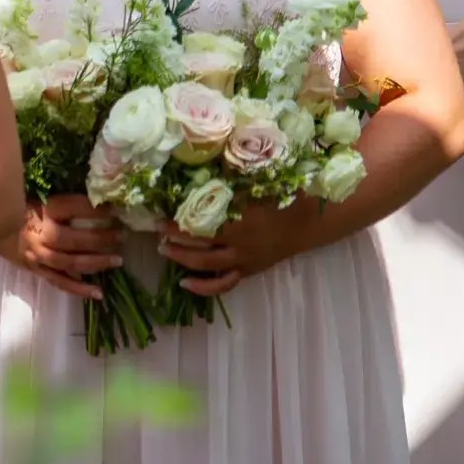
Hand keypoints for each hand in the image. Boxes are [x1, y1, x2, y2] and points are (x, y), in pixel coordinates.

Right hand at [0, 194, 125, 299]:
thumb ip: (64, 196)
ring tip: (118, 260)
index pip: (73, 207)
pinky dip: (79, 289)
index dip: (95, 209)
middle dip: (101, 238)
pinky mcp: (36, 270)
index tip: (116, 209)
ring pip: (69, 262)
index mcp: (42, 209)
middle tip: (123, 235)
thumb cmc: (18, 205)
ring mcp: (38, 255)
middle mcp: (40, 234)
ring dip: (95, 263)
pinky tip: (98, 293)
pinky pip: (59, 281)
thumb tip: (98, 191)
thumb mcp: (38, 192)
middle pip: (73, 239)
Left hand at [157, 200, 320, 297]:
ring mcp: (242, 261)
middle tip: (156, 229)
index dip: (177, 221)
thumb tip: (197, 176)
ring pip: (204, 265)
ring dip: (181, 257)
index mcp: (239, 220)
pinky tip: (184, 283)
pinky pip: (221, 285)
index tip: (159, 214)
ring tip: (163, 249)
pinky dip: (202, 287)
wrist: (307, 222)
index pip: (199, 223)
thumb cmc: (281, 198)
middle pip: (197, 244)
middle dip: (174, 238)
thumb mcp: (255, 186)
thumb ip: (228, 184)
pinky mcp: (246, 272)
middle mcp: (238, 244)